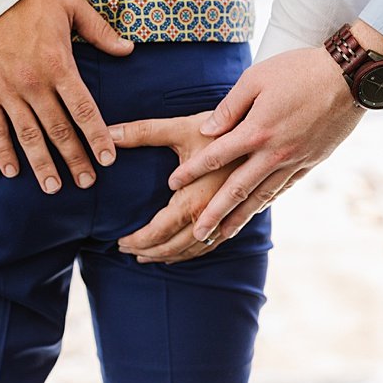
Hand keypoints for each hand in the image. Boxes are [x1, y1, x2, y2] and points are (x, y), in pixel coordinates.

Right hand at [0, 0, 133, 193]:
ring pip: (28, 136)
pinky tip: (10, 172)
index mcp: (59, 64)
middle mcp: (34, 84)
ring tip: (54, 187)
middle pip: (59, 130)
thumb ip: (100, 30)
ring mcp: (6, 91)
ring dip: (42, 165)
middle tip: (86, 183)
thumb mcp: (70, 4)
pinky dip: (2, 152)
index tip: (107, 160)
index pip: (84, 110)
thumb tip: (128, 49)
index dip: (97, 137)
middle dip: (74, 159)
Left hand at [111, 113, 246, 263]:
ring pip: (198, 248)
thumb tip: (109, 134)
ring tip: (153, 256)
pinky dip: (199, 250)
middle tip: (129, 251)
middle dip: (150, 251)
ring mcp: (232, 216)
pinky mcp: (245, 211)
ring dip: (173, 255)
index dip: (138, 240)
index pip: (159, 232)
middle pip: (176, 246)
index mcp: (195, 200)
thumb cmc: (224, 126)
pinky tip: (190, 247)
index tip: (119, 241)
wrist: (274, 127)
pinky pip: (219, 241)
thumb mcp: (181, 127)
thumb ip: (143, 132)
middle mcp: (213, 215)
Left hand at [167, 45, 365, 240]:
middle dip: (214, 213)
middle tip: (196, 233)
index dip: (193, 170)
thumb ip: (229, 107)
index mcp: (257, 130)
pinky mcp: (311, 162)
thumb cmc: (298, 70)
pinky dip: (267, 202)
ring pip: (262, 196)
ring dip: (240, 217)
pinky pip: (283, 188)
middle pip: (237, 189)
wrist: (348, 77)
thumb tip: (208, 130)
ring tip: (222, 235)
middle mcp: (275, 153)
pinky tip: (256, 210)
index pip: (216, 156)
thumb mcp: (256, 78)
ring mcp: (295, 161)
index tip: (173, 183)